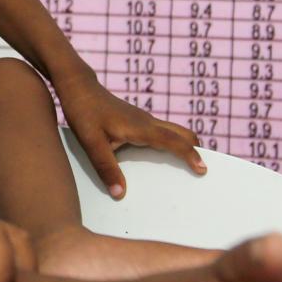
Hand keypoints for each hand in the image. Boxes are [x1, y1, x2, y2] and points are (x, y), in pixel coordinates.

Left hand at [55, 77, 204, 198]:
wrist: (78, 86)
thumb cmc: (83, 111)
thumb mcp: (91, 142)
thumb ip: (105, 168)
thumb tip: (120, 195)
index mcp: (141, 127)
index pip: (174, 141)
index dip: (190, 154)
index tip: (203, 169)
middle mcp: (147, 122)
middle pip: (182, 134)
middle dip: (195, 150)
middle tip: (202, 171)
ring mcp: (144, 120)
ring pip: (173, 132)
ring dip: (183, 147)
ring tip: (187, 168)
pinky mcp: (137, 121)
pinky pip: (161, 133)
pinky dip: (170, 144)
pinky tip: (161, 160)